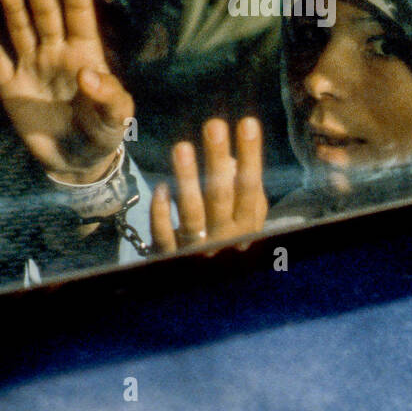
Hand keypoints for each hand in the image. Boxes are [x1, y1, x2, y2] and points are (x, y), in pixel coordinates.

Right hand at [0, 0, 133, 184]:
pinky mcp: (12, 89)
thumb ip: (109, 97)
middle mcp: (56, 54)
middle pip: (46, 15)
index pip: (79, 15)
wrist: (77, 162)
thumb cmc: (103, 132)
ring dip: (14, 11)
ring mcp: (32, 68)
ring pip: (21, 32)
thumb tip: (88, 74)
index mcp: (85, 54)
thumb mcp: (116, 118)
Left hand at [151, 117, 268, 253]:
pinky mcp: (169, 257)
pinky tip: (160, 188)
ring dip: (187, 180)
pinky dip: (161, 211)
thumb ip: (243, 189)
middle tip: (214, 125)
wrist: (205, 287)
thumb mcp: (242, 215)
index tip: (248, 123)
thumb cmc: (226, 236)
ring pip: (191, 214)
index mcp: (246, 226)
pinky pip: (163, 233)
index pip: (249, 186)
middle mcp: (224, 238)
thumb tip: (233, 157)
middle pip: (221, 195)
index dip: (250, 156)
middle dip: (217, 159)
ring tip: (182, 147)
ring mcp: (196, 250)